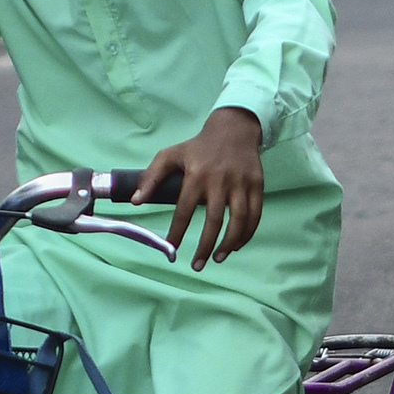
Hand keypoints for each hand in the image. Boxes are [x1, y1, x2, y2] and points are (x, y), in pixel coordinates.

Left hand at [141, 109, 266, 267]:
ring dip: (229, 243)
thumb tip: (136, 201)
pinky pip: (255, 214)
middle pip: (213, 220)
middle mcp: (220, 180)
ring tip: (218, 258)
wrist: (233, 128)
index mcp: (196, 174)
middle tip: (196, 265)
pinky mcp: (257, 185)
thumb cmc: (198, 146)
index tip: (170, 248)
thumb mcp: (171, 155)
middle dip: (204, 246)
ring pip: (238, 220)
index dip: (177, 231)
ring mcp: (241, 183)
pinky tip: (237, 245)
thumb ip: (151, 177)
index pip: (184, 209)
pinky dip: (247, 233)